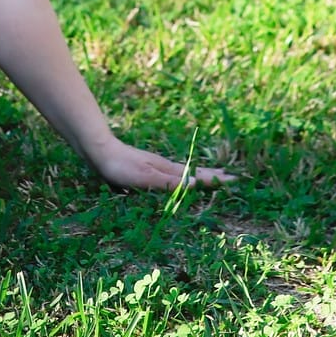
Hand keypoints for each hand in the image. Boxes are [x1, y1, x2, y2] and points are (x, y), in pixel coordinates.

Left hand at [85, 136, 235, 192]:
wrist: (100, 151)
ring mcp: (157, 166)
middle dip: (213, 175)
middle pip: (195, 172)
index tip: (235, 180)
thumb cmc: (121, 167)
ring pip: (185, 171)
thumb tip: (196, 185)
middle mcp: (166, 167)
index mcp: (168, 170)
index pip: (198, 177)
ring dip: (201, 175)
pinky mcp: (147, 168)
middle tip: (232, 177)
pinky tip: (180, 178)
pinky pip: (173, 173)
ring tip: (213, 176)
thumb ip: (169, 182)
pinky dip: (184, 176)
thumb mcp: (145, 177)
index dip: (216, 180)